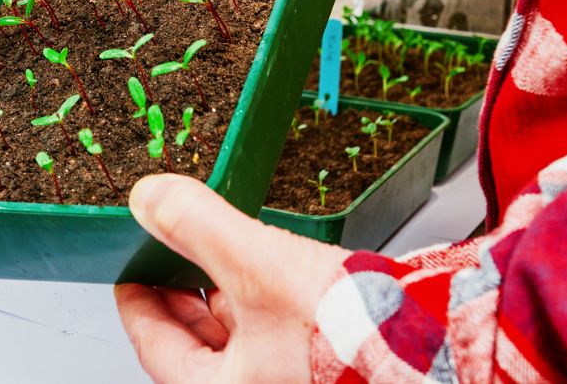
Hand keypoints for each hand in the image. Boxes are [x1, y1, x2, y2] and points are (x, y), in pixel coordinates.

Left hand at [117, 174, 349, 382]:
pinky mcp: (325, 367)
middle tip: (166, 256)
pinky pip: (277, 331)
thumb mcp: (257, 264)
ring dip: (227, 295)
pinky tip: (273, 268)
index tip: (129, 276)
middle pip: (198, 345)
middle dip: (183, 294)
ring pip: (240, 337)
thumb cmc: (352, 334)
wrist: (437, 344)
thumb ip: (198, 227)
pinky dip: (265, 299)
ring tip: (218, 252)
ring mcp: (290, 379)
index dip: (138, 305)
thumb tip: (149, 201)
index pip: (156, 348)